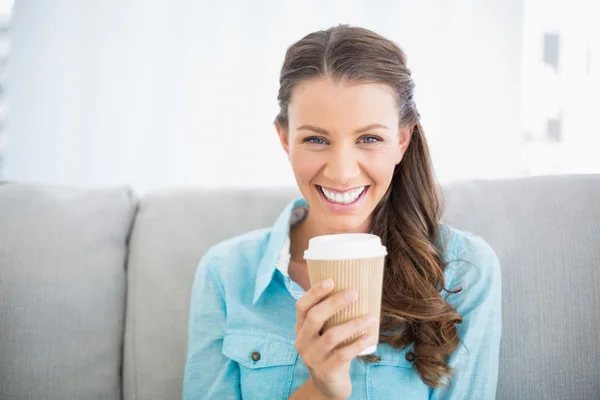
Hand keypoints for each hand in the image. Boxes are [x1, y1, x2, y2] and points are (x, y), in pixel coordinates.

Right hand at [294, 279, 377, 399]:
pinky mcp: (326, 371)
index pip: (301, 306)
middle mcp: (303, 342)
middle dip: (335, 302)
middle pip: (314, 317)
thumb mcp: (323, 334)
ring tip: (371, 316)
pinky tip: (370, 336)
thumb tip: (352, 289)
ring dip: (353, 324)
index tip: (331, 280)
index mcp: (300, 328)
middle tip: (354, 293)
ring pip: (331, 336)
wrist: (328, 385)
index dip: (314, 292)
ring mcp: (313, 358)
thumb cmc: (330, 351)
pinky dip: (358, 343)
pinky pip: (343, 354)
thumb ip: (330, 316)